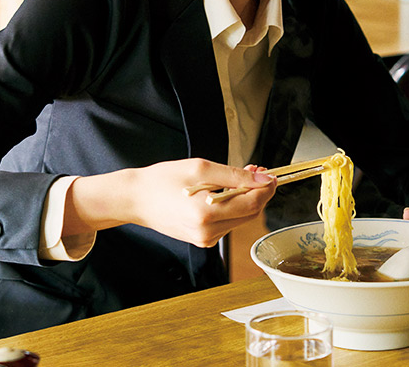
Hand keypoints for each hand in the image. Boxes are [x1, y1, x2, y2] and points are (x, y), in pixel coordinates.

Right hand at [65, 159, 275, 247]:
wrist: (137, 199)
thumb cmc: (163, 180)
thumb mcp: (201, 168)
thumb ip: (235, 175)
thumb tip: (263, 180)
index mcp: (206, 214)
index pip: (252, 204)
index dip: (266, 188)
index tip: (271, 173)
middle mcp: (208, 233)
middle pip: (250, 213)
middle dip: (258, 192)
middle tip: (257, 171)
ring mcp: (205, 240)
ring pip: (241, 219)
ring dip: (246, 198)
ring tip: (240, 177)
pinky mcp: (203, 240)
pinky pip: (228, 223)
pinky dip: (234, 207)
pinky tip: (227, 192)